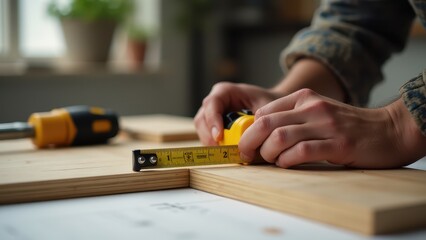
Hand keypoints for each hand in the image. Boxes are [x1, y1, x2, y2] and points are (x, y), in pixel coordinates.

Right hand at [194, 82, 280, 145]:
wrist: (271, 109)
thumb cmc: (268, 105)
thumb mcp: (265, 111)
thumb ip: (255, 123)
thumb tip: (246, 141)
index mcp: (225, 92)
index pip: (212, 103)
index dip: (213, 120)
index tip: (219, 136)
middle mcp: (214, 102)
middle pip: (202, 119)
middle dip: (209, 136)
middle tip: (221, 150)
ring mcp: (211, 114)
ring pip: (202, 129)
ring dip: (211, 142)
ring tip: (226, 152)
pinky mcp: (212, 126)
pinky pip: (207, 136)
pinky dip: (215, 145)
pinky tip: (227, 151)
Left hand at [239, 88, 425, 168]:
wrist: (388, 130)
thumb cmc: (348, 126)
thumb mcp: (318, 112)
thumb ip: (292, 118)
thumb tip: (260, 135)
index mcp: (304, 97)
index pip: (264, 112)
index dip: (249, 130)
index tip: (247, 145)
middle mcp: (312, 107)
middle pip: (266, 123)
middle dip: (249, 142)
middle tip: (247, 156)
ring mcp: (325, 125)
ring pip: (279, 138)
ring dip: (268, 154)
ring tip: (271, 161)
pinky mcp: (338, 144)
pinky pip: (301, 152)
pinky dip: (287, 161)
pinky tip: (287, 164)